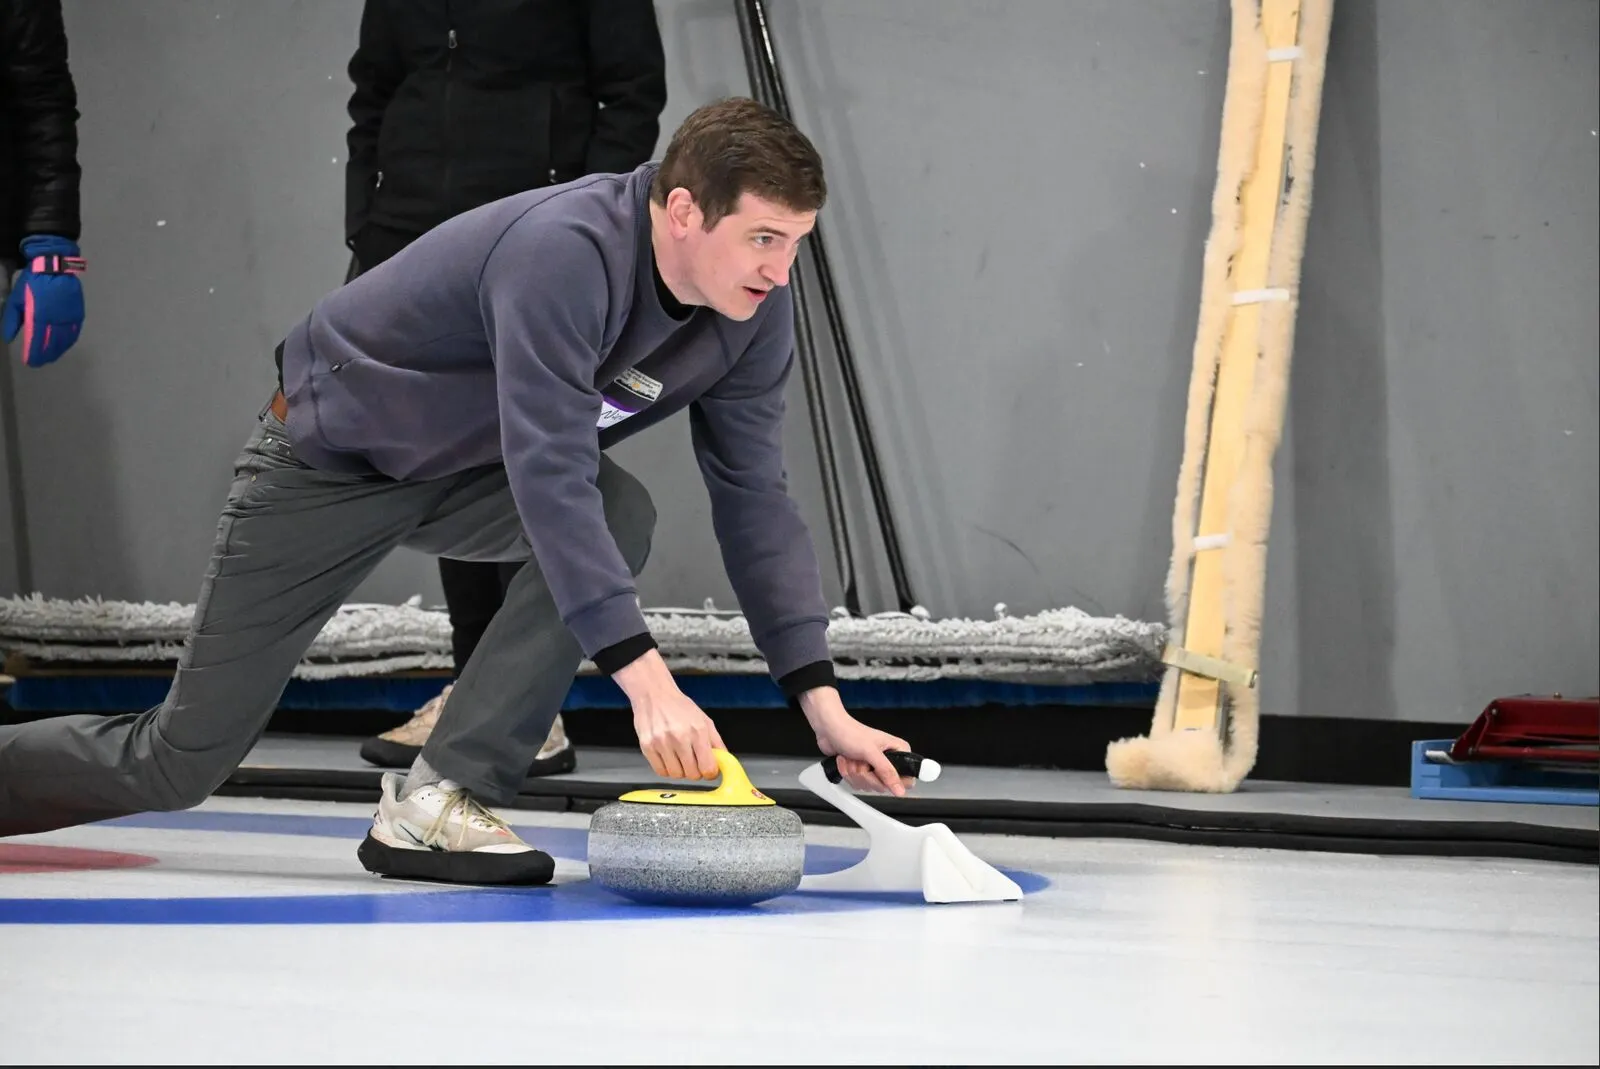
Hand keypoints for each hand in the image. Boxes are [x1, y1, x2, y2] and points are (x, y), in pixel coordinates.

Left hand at [3, 234, 85, 366]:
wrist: (55, 265)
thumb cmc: (32, 282)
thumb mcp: (17, 299)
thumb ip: (12, 320)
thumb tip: (9, 338)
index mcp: (39, 316)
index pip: (37, 341)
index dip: (33, 354)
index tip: (29, 362)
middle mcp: (56, 320)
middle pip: (52, 344)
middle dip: (45, 355)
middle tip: (39, 363)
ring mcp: (69, 318)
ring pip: (64, 341)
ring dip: (57, 351)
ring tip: (50, 358)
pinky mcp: (78, 314)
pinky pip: (74, 333)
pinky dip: (68, 342)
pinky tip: (64, 346)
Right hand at [614, 649, 724, 779]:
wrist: (654, 694)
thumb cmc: (680, 707)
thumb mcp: (705, 721)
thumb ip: (717, 743)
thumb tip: (724, 763)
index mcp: (697, 731)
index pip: (708, 767)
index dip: (710, 772)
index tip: (708, 769)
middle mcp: (679, 737)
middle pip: (692, 774)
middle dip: (696, 771)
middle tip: (693, 762)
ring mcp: (661, 743)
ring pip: (676, 775)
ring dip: (680, 770)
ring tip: (679, 757)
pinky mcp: (647, 746)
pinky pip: (660, 772)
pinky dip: (666, 769)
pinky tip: (668, 758)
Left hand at [799, 688, 914, 796]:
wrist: (829, 728)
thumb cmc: (850, 732)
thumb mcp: (871, 752)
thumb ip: (887, 772)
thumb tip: (900, 789)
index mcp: (898, 751)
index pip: (907, 779)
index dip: (893, 781)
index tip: (879, 773)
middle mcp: (888, 760)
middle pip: (884, 785)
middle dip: (866, 775)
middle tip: (861, 760)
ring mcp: (874, 767)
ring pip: (869, 786)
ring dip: (855, 773)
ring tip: (853, 757)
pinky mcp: (861, 771)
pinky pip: (857, 784)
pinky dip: (848, 773)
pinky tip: (846, 760)